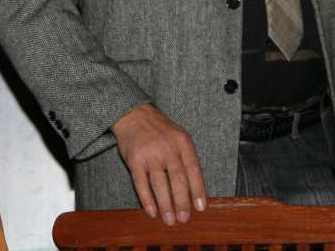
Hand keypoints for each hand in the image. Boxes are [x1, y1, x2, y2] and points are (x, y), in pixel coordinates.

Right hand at [111, 103, 206, 225]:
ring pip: (160, 184)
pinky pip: (141, 183)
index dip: (198, 190)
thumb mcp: (179, 137)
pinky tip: (152, 211)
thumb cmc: (160, 130)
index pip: (193, 169)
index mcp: (183, 143)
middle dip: (182, 202)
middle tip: (184, 219)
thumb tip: (195, 190)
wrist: (133, 114)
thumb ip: (187, 159)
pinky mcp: (134, 160)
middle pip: (177, 179)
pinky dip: (147, 200)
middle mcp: (167, 148)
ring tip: (170, 220)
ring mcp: (150, 154)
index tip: (200, 208)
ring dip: (165, 205)